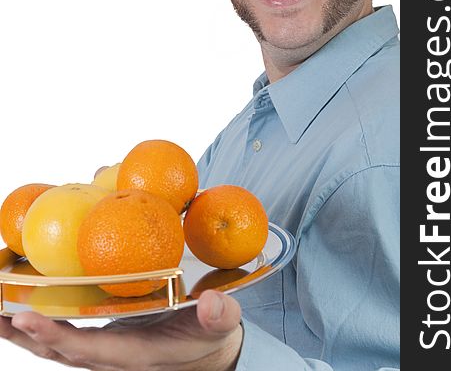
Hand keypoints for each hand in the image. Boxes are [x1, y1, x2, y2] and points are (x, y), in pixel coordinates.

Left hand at [0, 289, 242, 369]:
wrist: (207, 351)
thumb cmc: (209, 337)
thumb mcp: (220, 326)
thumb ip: (218, 316)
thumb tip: (214, 304)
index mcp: (133, 354)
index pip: (85, 349)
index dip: (54, 335)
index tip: (26, 317)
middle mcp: (109, 357)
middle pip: (55, 350)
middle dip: (22, 333)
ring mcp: (102, 350)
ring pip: (52, 344)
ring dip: (20, 331)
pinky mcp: (101, 339)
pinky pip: (62, 334)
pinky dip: (37, 323)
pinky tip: (19, 309)